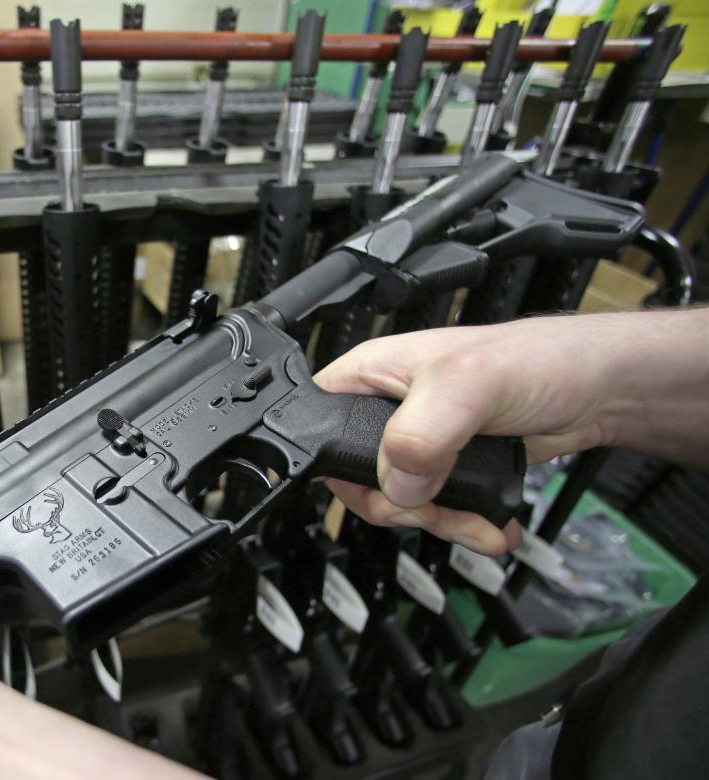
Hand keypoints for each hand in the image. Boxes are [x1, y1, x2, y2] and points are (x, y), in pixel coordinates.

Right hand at [314, 315, 632, 554]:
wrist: (597, 390)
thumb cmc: (537, 360)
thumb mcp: (468, 384)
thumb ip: (422, 433)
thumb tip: (398, 482)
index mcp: (368, 375)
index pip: (318, 430)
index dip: (341, 468)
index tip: (385, 488)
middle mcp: (386, 410)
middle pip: (359, 481)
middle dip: (402, 509)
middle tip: (435, 510)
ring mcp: (418, 441)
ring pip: (399, 503)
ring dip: (439, 525)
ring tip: (477, 526)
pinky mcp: (449, 466)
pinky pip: (435, 510)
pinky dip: (461, 527)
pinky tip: (489, 525)